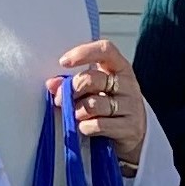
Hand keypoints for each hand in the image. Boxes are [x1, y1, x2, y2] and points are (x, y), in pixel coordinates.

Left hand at [54, 40, 147, 167]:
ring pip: (92, 105)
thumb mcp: (94, 91)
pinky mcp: (130, 127)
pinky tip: (86, 127)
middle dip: (70, 90)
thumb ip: (73, 83)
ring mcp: (131, 106)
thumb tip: (51, 84)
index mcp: (120, 68)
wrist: (133, 135)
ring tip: (77, 115)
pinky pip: (98, 125)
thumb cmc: (109, 108)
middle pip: (91, 79)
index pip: (105, 50)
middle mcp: (128, 84)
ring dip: (77, 112)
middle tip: (60, 99)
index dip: (83, 53)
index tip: (63, 62)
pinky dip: (85, 127)